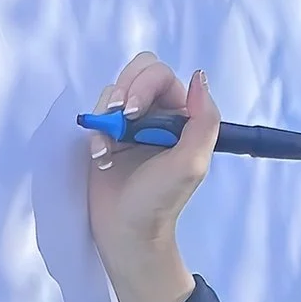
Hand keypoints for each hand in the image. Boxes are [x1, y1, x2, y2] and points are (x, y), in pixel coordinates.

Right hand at [86, 48, 217, 301]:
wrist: (128, 231)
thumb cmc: (161, 200)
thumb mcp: (192, 163)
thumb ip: (204, 120)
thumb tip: (199, 77)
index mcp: (182, 116)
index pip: (161, 76)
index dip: (144, 84)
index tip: (133, 112)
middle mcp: (157, 114)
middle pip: (138, 71)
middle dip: (124, 89)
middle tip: (119, 117)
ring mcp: (130, 123)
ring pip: (114, 90)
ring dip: (107, 112)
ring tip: (109, 144)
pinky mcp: (107, 135)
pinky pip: (97, 112)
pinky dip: (96, 129)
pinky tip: (101, 155)